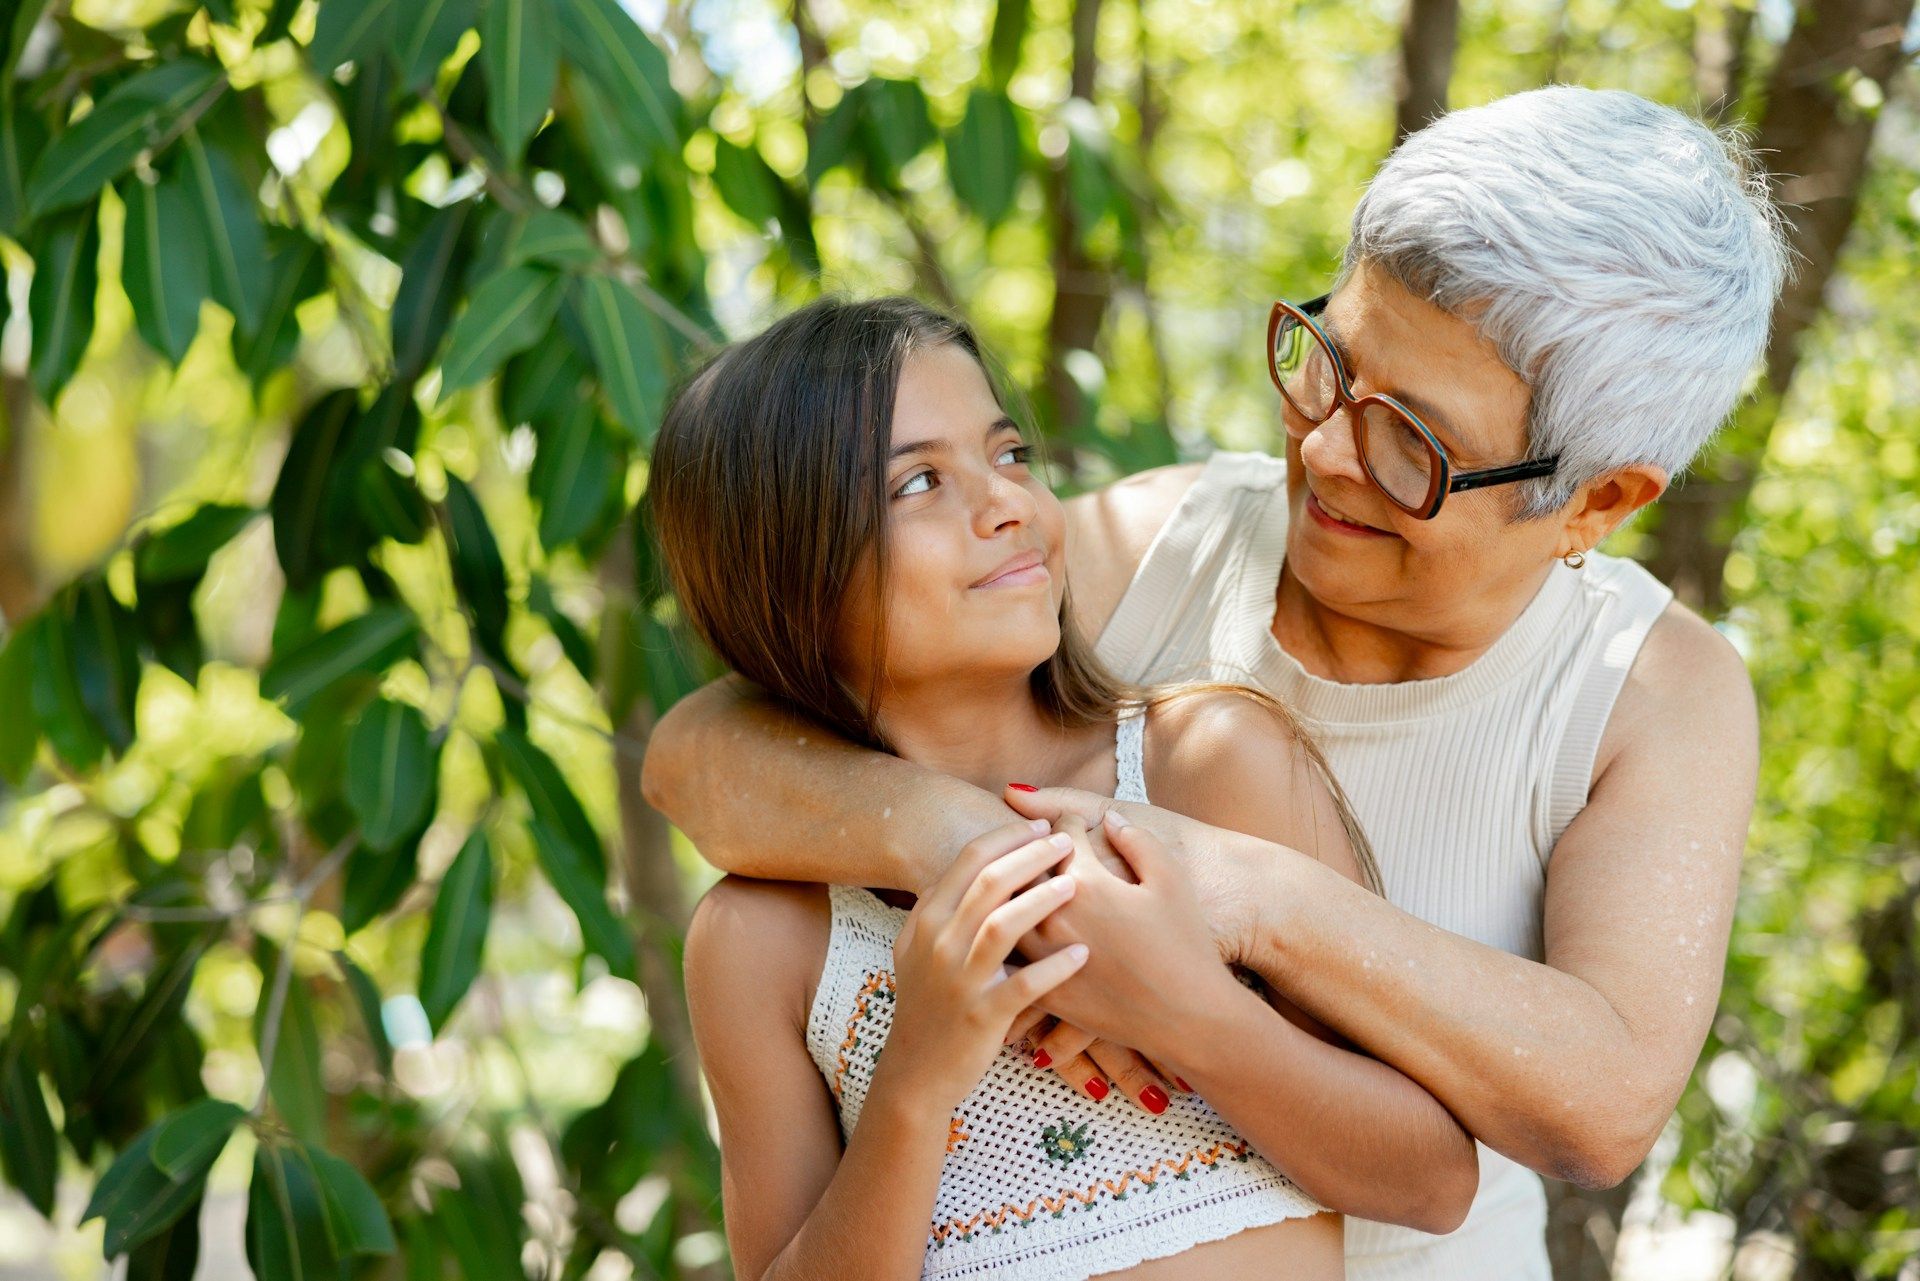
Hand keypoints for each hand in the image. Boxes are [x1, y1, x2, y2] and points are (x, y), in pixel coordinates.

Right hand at [880, 820, 1091, 1111]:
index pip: (969, 859)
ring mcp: (958, 980)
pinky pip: (1024, 985)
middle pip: (989, 881)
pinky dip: (1055, 967)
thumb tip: (978, 866)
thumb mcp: (917, 951)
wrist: (914, 1075)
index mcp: (926, 921)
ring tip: (1076, 884)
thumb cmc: (928, 1007)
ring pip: (1003, 925)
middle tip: (1067, 843)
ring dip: (1043, 899)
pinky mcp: (981, 1017)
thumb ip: (942, 909)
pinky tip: (1082, 954)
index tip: (1041, 826)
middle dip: (1032, 855)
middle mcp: (938, 944)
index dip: (1008, 836)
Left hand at [1023, 811, 1247, 1066]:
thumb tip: (1109, 818)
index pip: (1061, 834)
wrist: (1189, 1017)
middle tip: (1036, 847)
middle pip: (1021, 870)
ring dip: (1009, 897)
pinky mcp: (1044, 992)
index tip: (1071, 823)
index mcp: (1086, 883)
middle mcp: (1054, 917)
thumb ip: (1137, 840)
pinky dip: (1007, 942)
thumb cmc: (1187, 945)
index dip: (1068, 823)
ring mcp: (1044, 958)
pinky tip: (1012, 936)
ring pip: (1004, 914)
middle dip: (1028, 853)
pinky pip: (1010, 959)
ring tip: (1019, 890)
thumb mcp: (1171, 880)